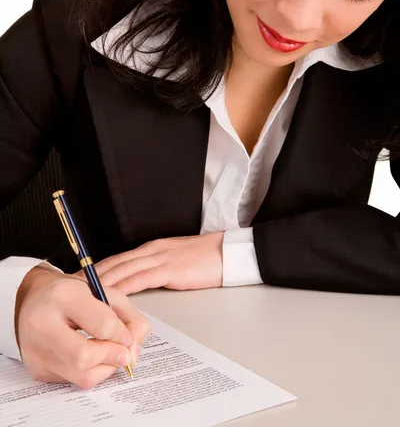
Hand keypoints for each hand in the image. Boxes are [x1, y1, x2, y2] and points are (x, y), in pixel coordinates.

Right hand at [15, 265, 150, 387]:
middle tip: (123, 352)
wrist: (33, 300)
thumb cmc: (72, 295)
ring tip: (108, 352)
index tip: (126, 335)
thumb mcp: (104, 292)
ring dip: (105, 368)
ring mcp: (36, 350)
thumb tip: (134, 350)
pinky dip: (90, 372)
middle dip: (112, 357)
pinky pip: (73, 381)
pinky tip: (90, 354)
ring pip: (81, 376)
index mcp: (63, 296)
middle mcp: (43, 324)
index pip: (102, 324)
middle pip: (84, 357)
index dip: (122, 334)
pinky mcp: (36, 369)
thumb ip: (128, 317)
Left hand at [82, 232, 223, 294]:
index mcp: (152, 249)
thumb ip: (157, 269)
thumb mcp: (176, 261)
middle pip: (114, 263)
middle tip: (70, 287)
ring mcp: (159, 258)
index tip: (80, 278)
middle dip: (91, 275)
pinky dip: (123, 286)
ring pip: (123, 269)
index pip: (117, 259)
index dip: (96, 269)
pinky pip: (141, 278)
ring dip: (101, 282)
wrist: (227, 252)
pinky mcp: (169, 269)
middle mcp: (151, 251)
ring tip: (82, 292)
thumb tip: (141, 284)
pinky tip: (111, 294)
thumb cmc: (206, 260)